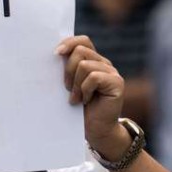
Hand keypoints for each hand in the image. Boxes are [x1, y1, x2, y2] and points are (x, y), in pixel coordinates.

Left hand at [56, 35, 128, 158]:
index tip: (55, 54)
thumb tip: (54, 54)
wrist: (95, 130)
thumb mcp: (69, 85)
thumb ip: (66, 69)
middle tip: (67, 88)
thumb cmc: (79, 109)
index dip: (69, 43)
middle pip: (80, 51)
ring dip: (75, 84)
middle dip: (67, 70)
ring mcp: (112, 73)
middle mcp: (104, 64)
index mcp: (93, 61)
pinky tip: (85, 101)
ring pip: (84, 65)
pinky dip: (85, 90)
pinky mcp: (117, 83)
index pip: (83, 41)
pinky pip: (93, 77)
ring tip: (76, 98)